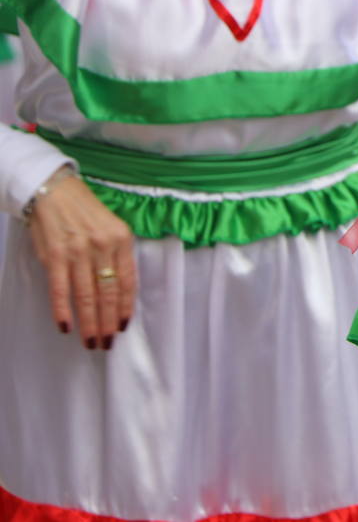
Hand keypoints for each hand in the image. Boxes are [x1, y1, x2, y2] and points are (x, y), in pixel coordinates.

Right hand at [27, 168, 135, 348]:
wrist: (54, 190)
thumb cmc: (84, 210)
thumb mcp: (111, 226)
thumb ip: (116, 254)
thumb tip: (119, 290)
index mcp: (121, 239)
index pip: (128, 281)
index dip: (125, 307)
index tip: (123, 326)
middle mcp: (103, 246)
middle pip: (108, 293)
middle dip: (107, 322)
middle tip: (106, 343)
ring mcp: (78, 252)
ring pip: (86, 296)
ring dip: (89, 323)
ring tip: (90, 341)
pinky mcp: (54, 256)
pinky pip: (60, 289)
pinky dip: (62, 310)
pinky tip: (66, 326)